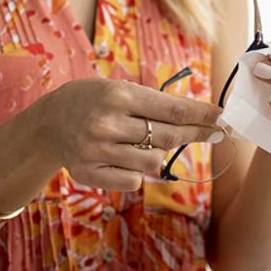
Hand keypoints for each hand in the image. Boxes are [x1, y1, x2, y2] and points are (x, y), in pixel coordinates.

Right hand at [23, 78, 227, 191]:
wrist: (47, 123)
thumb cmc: (90, 101)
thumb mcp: (117, 89)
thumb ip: (153, 103)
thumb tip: (200, 118)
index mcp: (117, 96)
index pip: (173, 111)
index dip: (203, 116)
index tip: (223, 119)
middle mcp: (106, 124)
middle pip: (169, 137)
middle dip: (196, 134)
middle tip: (214, 133)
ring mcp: (97, 152)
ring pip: (154, 163)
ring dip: (157, 154)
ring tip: (140, 142)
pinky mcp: (89, 174)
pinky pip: (133, 181)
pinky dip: (136, 171)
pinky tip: (121, 157)